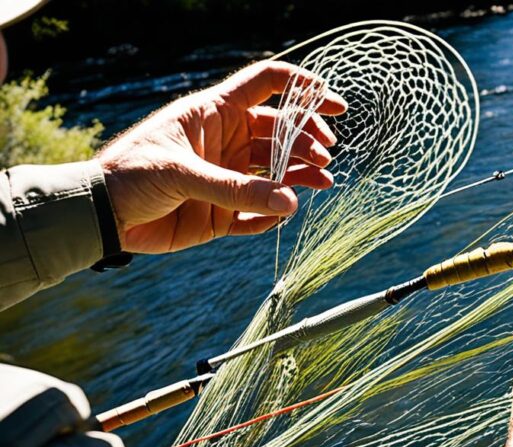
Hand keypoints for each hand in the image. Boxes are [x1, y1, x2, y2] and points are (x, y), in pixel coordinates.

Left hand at [97, 61, 346, 253]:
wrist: (100, 216)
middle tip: (323, 156)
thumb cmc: (130, 175)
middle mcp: (226, 142)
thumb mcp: (181, 173)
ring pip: (277, 171)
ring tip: (323, 181)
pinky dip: (276, 212)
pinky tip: (286, 211)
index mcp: (213, 114)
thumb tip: (290, 202)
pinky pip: (261, 212)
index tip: (333, 103)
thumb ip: (237, 190)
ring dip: (302, 174)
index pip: (266, 85)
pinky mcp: (224, 213)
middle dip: (307, 140)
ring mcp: (227, 177)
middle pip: (280, 131)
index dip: (302, 87)